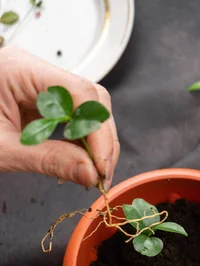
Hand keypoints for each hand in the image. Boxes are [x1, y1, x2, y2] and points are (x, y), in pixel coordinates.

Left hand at [0, 46, 118, 188]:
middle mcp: (34, 70)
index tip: (102, 167)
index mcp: (20, 70)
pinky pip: (72, 116)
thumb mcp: (1, 151)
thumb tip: (92, 175)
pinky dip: (80, 141)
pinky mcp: (38, 99)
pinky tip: (80, 162)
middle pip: (89, 99)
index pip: (80, 94)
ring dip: (94, 141)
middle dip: (101, 139)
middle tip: (102, 174)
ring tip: (92, 173)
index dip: (98, 131)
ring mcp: (38, 83)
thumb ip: (50, 160)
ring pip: (86, 108)